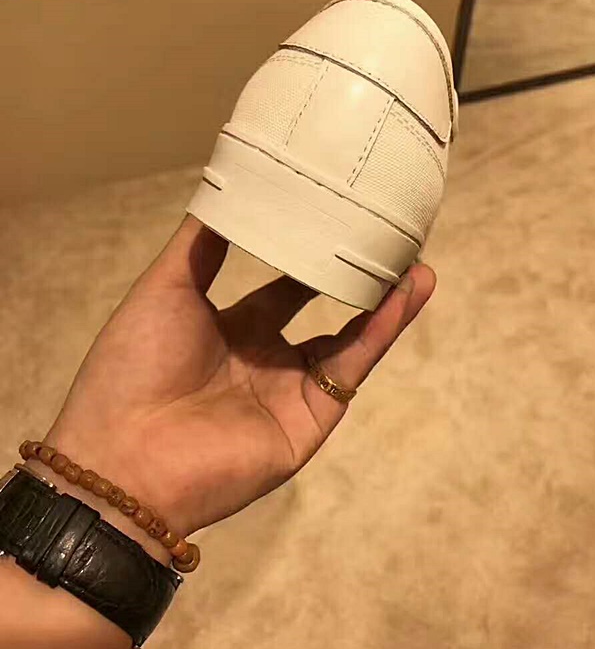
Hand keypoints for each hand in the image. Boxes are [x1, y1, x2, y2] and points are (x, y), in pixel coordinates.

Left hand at [41, 216, 435, 540]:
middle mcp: (265, 360)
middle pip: (324, 315)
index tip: (339, 222)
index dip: (310, 259)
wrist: (122, 457)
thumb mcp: (163, 289)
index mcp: (229, 330)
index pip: (282, 290)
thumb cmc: (135, 364)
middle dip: (357, 283)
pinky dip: (379, 334)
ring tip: (419, 265)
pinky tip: (405, 296)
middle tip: (391, 243)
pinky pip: (349, 369)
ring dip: (385, 306)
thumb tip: (227, 191)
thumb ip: (199, 245)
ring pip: (348, 342)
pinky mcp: (310, 421)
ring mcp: (290, 393)